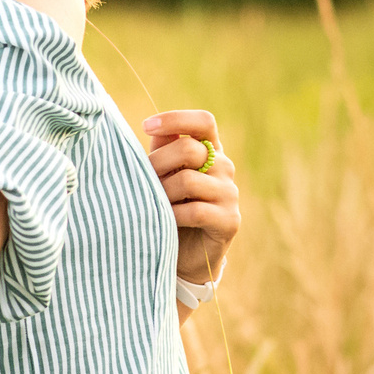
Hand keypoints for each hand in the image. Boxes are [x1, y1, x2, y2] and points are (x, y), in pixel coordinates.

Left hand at [140, 109, 240, 290]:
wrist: (184, 255)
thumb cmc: (169, 207)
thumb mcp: (163, 175)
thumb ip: (162, 149)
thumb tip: (153, 127)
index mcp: (210, 150)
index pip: (204, 122)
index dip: (176, 119)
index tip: (145, 126)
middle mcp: (225, 167)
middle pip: (189, 149)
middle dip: (157, 163)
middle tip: (142, 179)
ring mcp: (230, 193)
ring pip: (188, 181)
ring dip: (163, 192)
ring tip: (153, 202)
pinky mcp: (230, 220)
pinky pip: (195, 211)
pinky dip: (173, 215)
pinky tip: (165, 220)